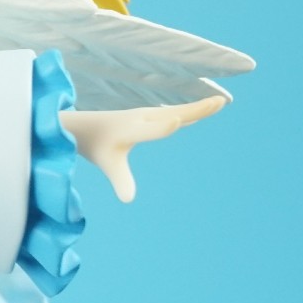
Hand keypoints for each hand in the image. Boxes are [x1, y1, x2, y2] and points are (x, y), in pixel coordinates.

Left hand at [59, 95, 226, 202]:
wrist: (82, 125)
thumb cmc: (96, 146)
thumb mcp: (107, 164)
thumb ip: (120, 180)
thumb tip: (128, 200)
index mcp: (128, 130)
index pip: (149, 130)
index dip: (163, 127)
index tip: (178, 120)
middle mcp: (140, 118)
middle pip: (171, 113)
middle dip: (194, 109)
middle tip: (218, 103)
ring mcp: (146, 114)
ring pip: (176, 110)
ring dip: (198, 107)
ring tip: (220, 102)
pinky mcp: (149, 114)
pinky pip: (173, 112)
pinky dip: (190, 110)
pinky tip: (204, 109)